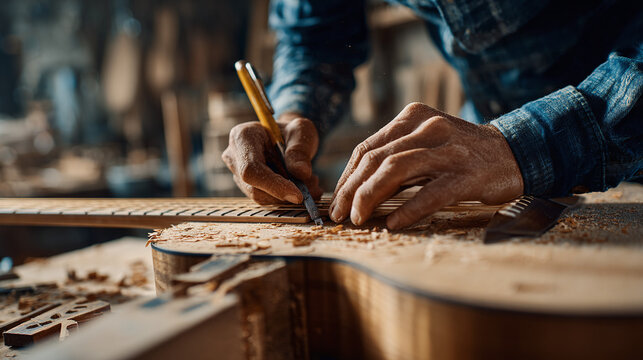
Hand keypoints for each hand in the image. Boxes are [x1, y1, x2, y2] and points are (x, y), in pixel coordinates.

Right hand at [222, 113, 322, 203]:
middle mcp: (234, 157)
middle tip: (313, 187)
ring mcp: (238, 174)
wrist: (286, 138)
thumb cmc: (291, 131)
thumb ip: (300, 150)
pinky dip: (287, 198)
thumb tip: (301, 173)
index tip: (298, 195)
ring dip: (289, 196)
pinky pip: (266, 199)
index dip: (273, 185)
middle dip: (285, 192)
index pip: (250, 168)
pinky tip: (304, 187)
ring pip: (261, 197)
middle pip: (254, 187)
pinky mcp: (248, 187)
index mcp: (242, 137)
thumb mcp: (301, 131)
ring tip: (311, 183)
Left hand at [329, 102, 523, 228]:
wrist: (513, 152)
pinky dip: (408, 210)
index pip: (367, 148)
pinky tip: (393, 224)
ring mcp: (449, 150)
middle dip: (351, 190)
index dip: (346, 177)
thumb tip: (356, 189)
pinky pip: (431, 193)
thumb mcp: (425, 143)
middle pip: (375, 159)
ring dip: (370, 197)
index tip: (336, 200)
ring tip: (359, 219)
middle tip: (339, 214)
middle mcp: (428, 128)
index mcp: (412, 117)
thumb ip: (395, 158)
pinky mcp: (467, 175)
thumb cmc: (460, 153)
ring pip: (396, 170)